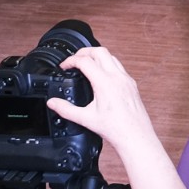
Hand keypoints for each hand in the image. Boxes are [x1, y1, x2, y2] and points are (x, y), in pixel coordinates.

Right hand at [50, 45, 160, 161]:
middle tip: (74, 60)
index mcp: (105, 83)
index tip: (64, 66)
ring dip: (97, 56)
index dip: (71, 60)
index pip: (85, 61)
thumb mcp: (85, 119)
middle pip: (100, 51)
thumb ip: (66, 110)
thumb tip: (53, 103)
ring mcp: (126, 79)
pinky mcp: (132, 84)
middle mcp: (118, 77)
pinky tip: (101, 76)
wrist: (136, 137)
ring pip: (111, 57)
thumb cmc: (116, 129)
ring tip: (86, 65)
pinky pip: (119, 67)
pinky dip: (107, 65)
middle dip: (84, 52)